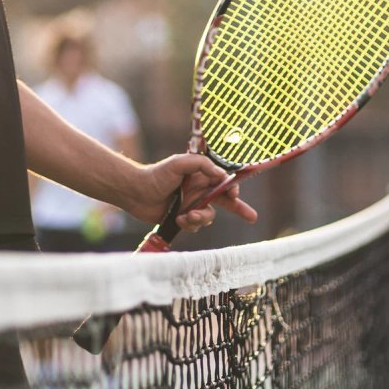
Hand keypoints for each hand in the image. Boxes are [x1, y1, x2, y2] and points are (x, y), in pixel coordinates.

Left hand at [121, 154, 256, 232]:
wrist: (136, 192)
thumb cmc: (156, 174)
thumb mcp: (180, 162)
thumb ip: (203, 165)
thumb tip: (221, 175)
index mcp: (201, 175)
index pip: (223, 182)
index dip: (232, 189)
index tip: (233, 195)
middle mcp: (199, 190)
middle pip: (224, 200)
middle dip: (239, 208)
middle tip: (252, 217)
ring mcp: (192, 205)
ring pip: (209, 216)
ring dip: (201, 218)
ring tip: (187, 216)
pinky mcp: (183, 218)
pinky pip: (195, 226)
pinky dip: (189, 224)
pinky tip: (178, 219)